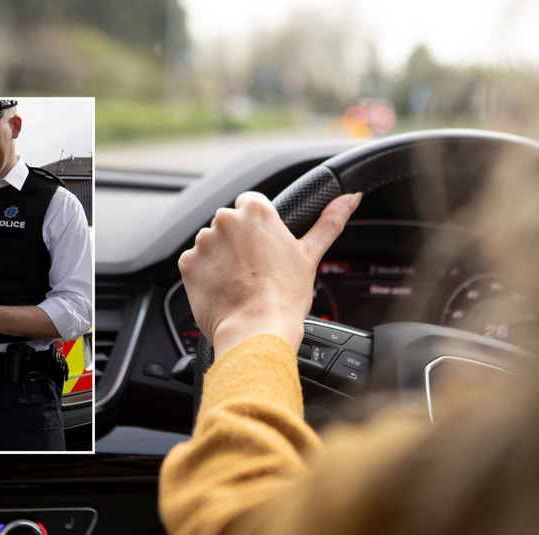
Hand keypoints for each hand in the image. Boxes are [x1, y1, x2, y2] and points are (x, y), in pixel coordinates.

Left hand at [178, 191, 360, 358]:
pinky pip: (196, 263)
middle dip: (238, 242)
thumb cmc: (285, 297)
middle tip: (254, 270)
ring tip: (239, 283)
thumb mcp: (311, 255)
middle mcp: (226, 220)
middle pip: (230, 223)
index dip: (258, 227)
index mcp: (257, 211)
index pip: (251, 203)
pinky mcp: (188, 263)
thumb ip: (329, 222)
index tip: (263, 247)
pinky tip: (223, 289)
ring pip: (211, 243)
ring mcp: (204, 242)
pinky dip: (205, 274)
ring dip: (221, 258)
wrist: (257, 331)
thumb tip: (350, 198)